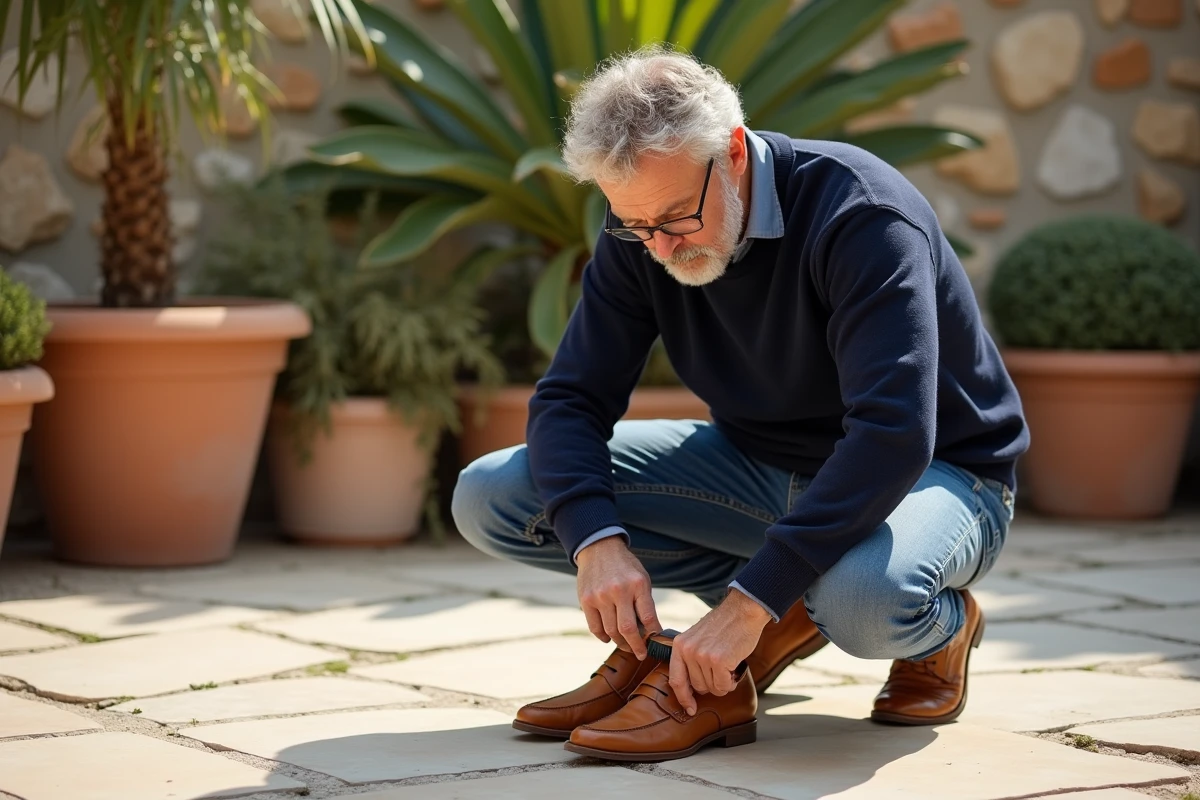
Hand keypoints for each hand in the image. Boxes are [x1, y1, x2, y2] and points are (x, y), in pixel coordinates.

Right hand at [576, 536, 662, 659]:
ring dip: (620, 642)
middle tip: (641, 653)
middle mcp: (619, 590)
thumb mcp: (641, 578)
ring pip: (611, 631)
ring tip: (626, 645)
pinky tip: (609, 638)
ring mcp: (600, 596)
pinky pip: (595, 628)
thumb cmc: (625, 567)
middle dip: (636, 646)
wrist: (599, 548)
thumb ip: (644, 602)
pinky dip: (603, 637)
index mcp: (638, 584)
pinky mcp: (586, 600)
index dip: (653, 635)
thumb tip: (649, 632)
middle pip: (628, 629)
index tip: (655, 643)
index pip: (649, 618)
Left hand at [669, 590, 771, 715]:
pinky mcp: (719, 660)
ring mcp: (702, 656)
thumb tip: (692, 687)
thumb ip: (691, 658)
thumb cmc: (724, 625)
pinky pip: (724, 686)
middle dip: (712, 684)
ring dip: (723, 683)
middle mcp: (688, 651)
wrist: (743, 610)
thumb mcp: (698, 638)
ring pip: (712, 688)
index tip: (689, 708)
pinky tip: (735, 668)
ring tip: (729, 666)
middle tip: (722, 672)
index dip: (683, 697)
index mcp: (680, 645)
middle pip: (698, 687)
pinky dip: (731, 682)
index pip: (676, 680)